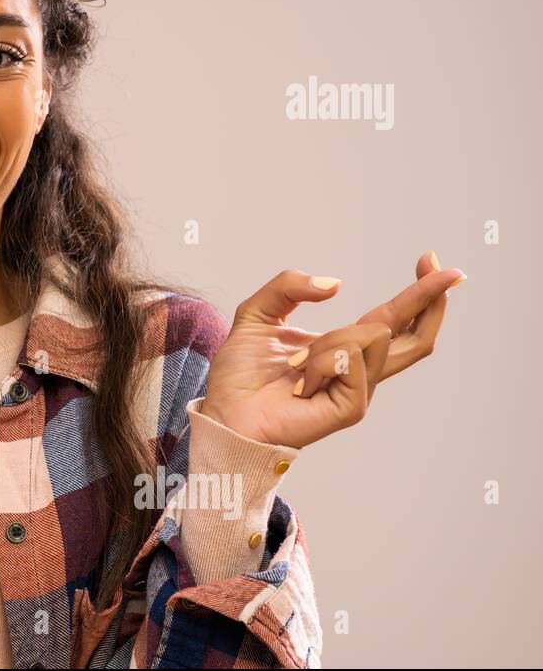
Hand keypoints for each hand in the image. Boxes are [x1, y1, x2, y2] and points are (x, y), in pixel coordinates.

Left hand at [198, 255, 464, 448]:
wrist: (225, 412)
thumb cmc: (241, 374)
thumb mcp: (257, 313)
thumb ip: (288, 287)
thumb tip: (336, 285)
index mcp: (344, 348)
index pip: (393, 318)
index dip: (417, 291)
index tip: (429, 258)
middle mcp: (359, 369)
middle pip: (416, 337)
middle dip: (430, 298)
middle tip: (446, 268)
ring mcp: (359, 390)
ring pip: (373, 336)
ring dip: (327, 339)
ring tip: (294, 365)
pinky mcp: (352, 408)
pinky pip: (349, 361)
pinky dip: (317, 361)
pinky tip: (299, 383)